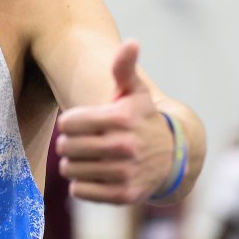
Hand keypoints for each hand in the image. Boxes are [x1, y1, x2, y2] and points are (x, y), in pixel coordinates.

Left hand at [55, 40, 173, 204]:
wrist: (172, 159)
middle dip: (67, 144)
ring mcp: (125, 172)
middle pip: (67, 147)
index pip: (67, 122)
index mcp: (122, 118)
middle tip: (74, 143)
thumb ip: (125, 68)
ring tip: (81, 158)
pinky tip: (92, 174)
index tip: (75, 123)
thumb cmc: (142, 119)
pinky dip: (80, 185)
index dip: (67, 123)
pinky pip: (80, 192)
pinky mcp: (123, 195)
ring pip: (71, 169)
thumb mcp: (135, 92)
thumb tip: (132, 42)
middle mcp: (125, 146)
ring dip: (71, 164)